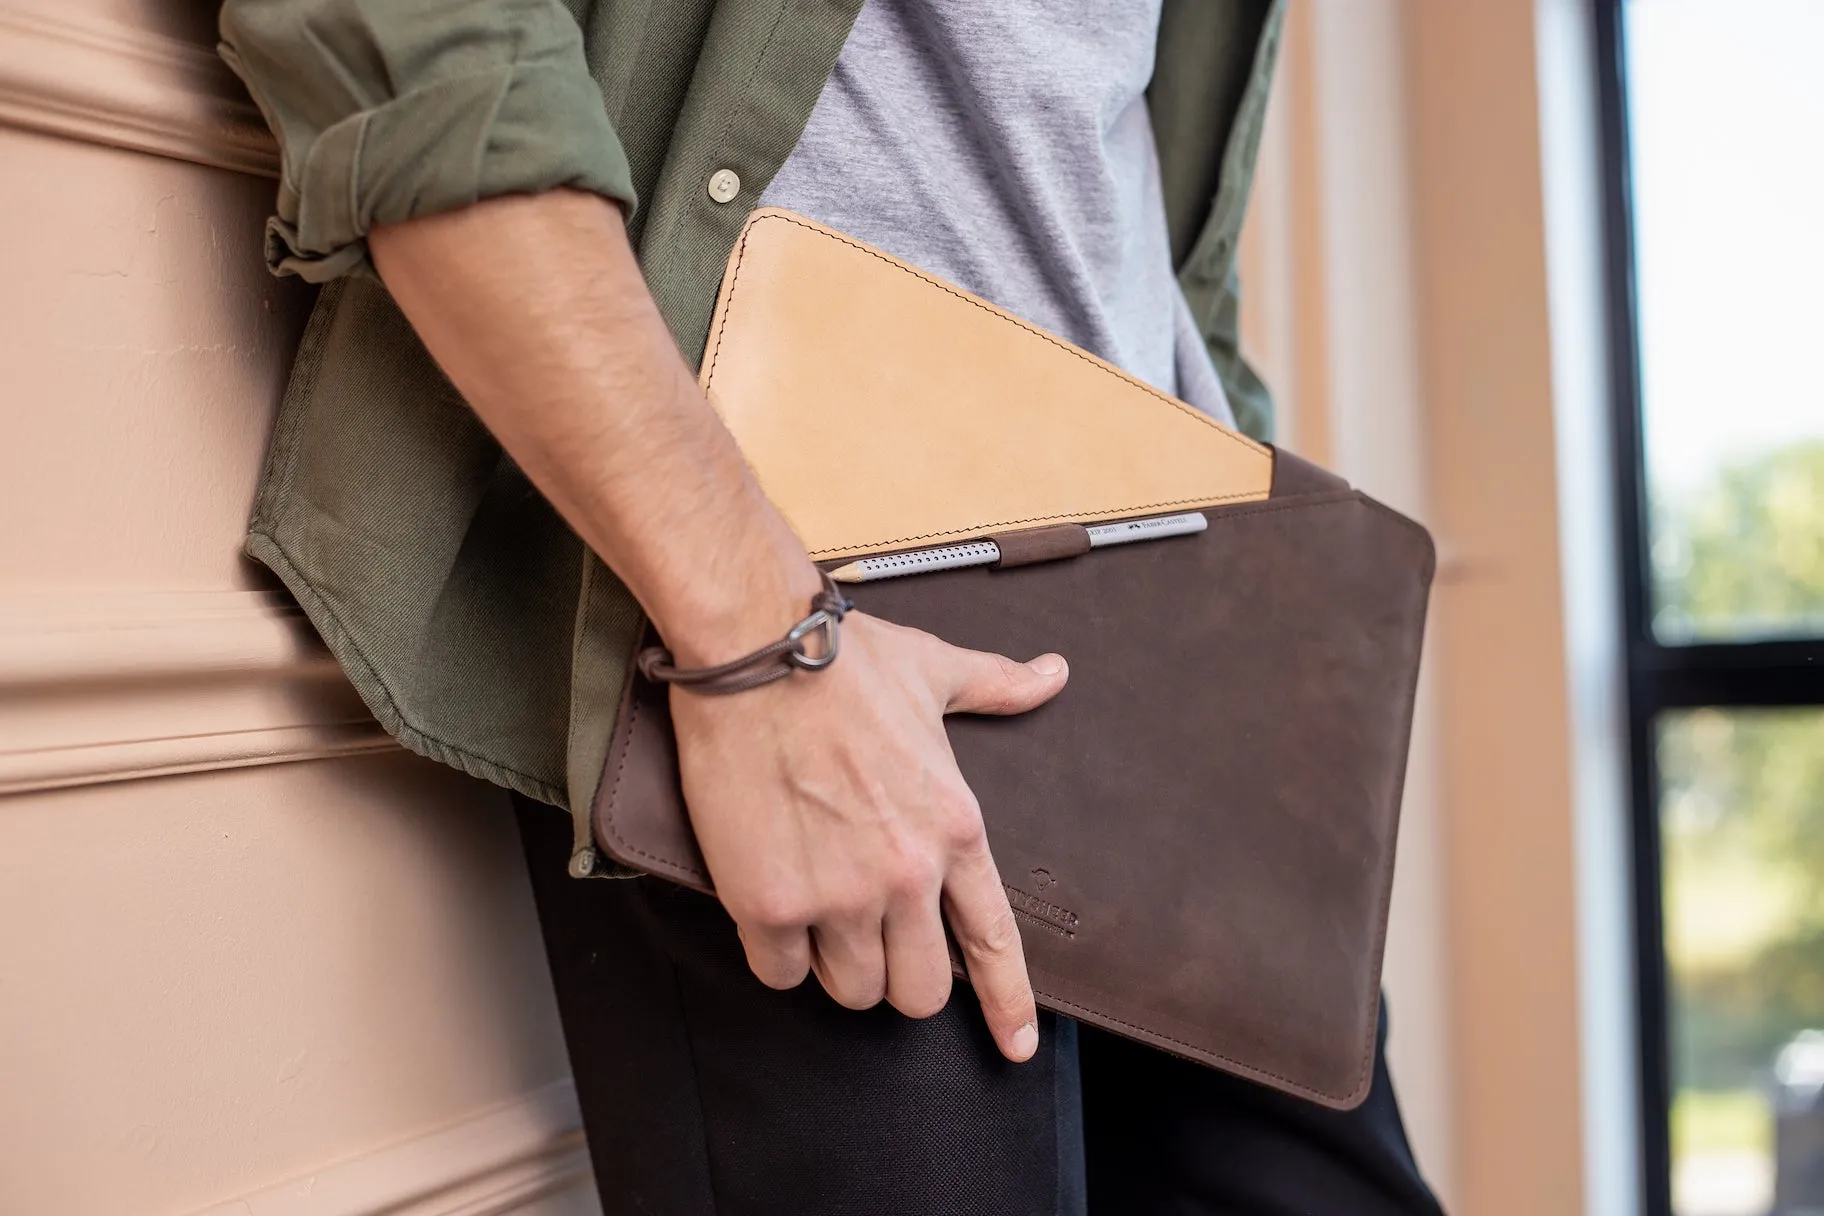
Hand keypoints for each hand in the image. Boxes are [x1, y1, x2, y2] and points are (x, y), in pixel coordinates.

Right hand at [672, 612, 1067, 1060]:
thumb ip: (997, 686)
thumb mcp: (935, 671)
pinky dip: (775, 954)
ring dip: (834, 965)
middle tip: (869, 941)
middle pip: (918, 992)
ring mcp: (838, 895)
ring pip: (851, 991)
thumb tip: (1053, 673)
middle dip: (895, 977)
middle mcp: (906, 875)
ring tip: (815, 915)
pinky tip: (768, 913)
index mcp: (954, 829)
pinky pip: (780, 974)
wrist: (754, 649)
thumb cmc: (844, 659)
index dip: (1007, 1004)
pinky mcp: (769, 904)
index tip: (1015, 1047)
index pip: (994, 942)